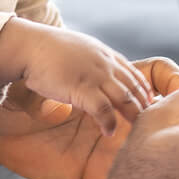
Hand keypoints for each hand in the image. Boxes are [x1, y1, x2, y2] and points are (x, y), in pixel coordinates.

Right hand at [0, 21, 153, 136]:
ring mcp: (95, 76)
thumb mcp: (79, 49)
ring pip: (125, 98)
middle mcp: (105, 65)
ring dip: (133, 115)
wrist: (30, 46)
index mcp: (105, 55)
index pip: (134, 74)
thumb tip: (95, 74)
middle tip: (149, 122)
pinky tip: (109, 132)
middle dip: (143, 106)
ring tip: (136, 130)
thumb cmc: (48, 50)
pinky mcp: (81, 88)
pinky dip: (109, 122)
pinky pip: (103, 109)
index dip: (143, 91)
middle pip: (134, 88)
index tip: (148, 105)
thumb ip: (92, 61)